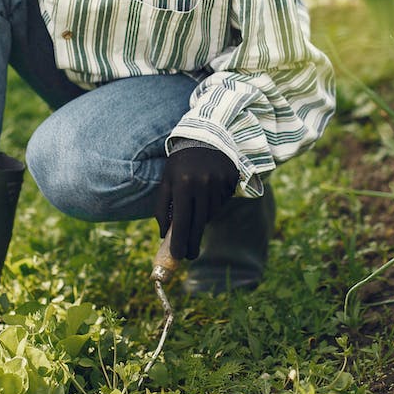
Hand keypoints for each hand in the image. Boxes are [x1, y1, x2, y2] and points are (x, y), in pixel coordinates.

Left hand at [153, 146, 238, 260]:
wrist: (204, 136)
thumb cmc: (180, 163)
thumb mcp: (166, 181)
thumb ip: (162, 208)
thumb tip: (164, 235)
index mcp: (182, 184)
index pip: (180, 221)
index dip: (179, 242)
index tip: (178, 256)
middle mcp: (201, 184)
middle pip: (198, 223)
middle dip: (192, 242)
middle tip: (189, 256)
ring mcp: (218, 182)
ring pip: (211, 214)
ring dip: (202, 220)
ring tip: (195, 211)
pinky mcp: (231, 180)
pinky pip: (222, 203)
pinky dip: (214, 206)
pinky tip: (208, 195)